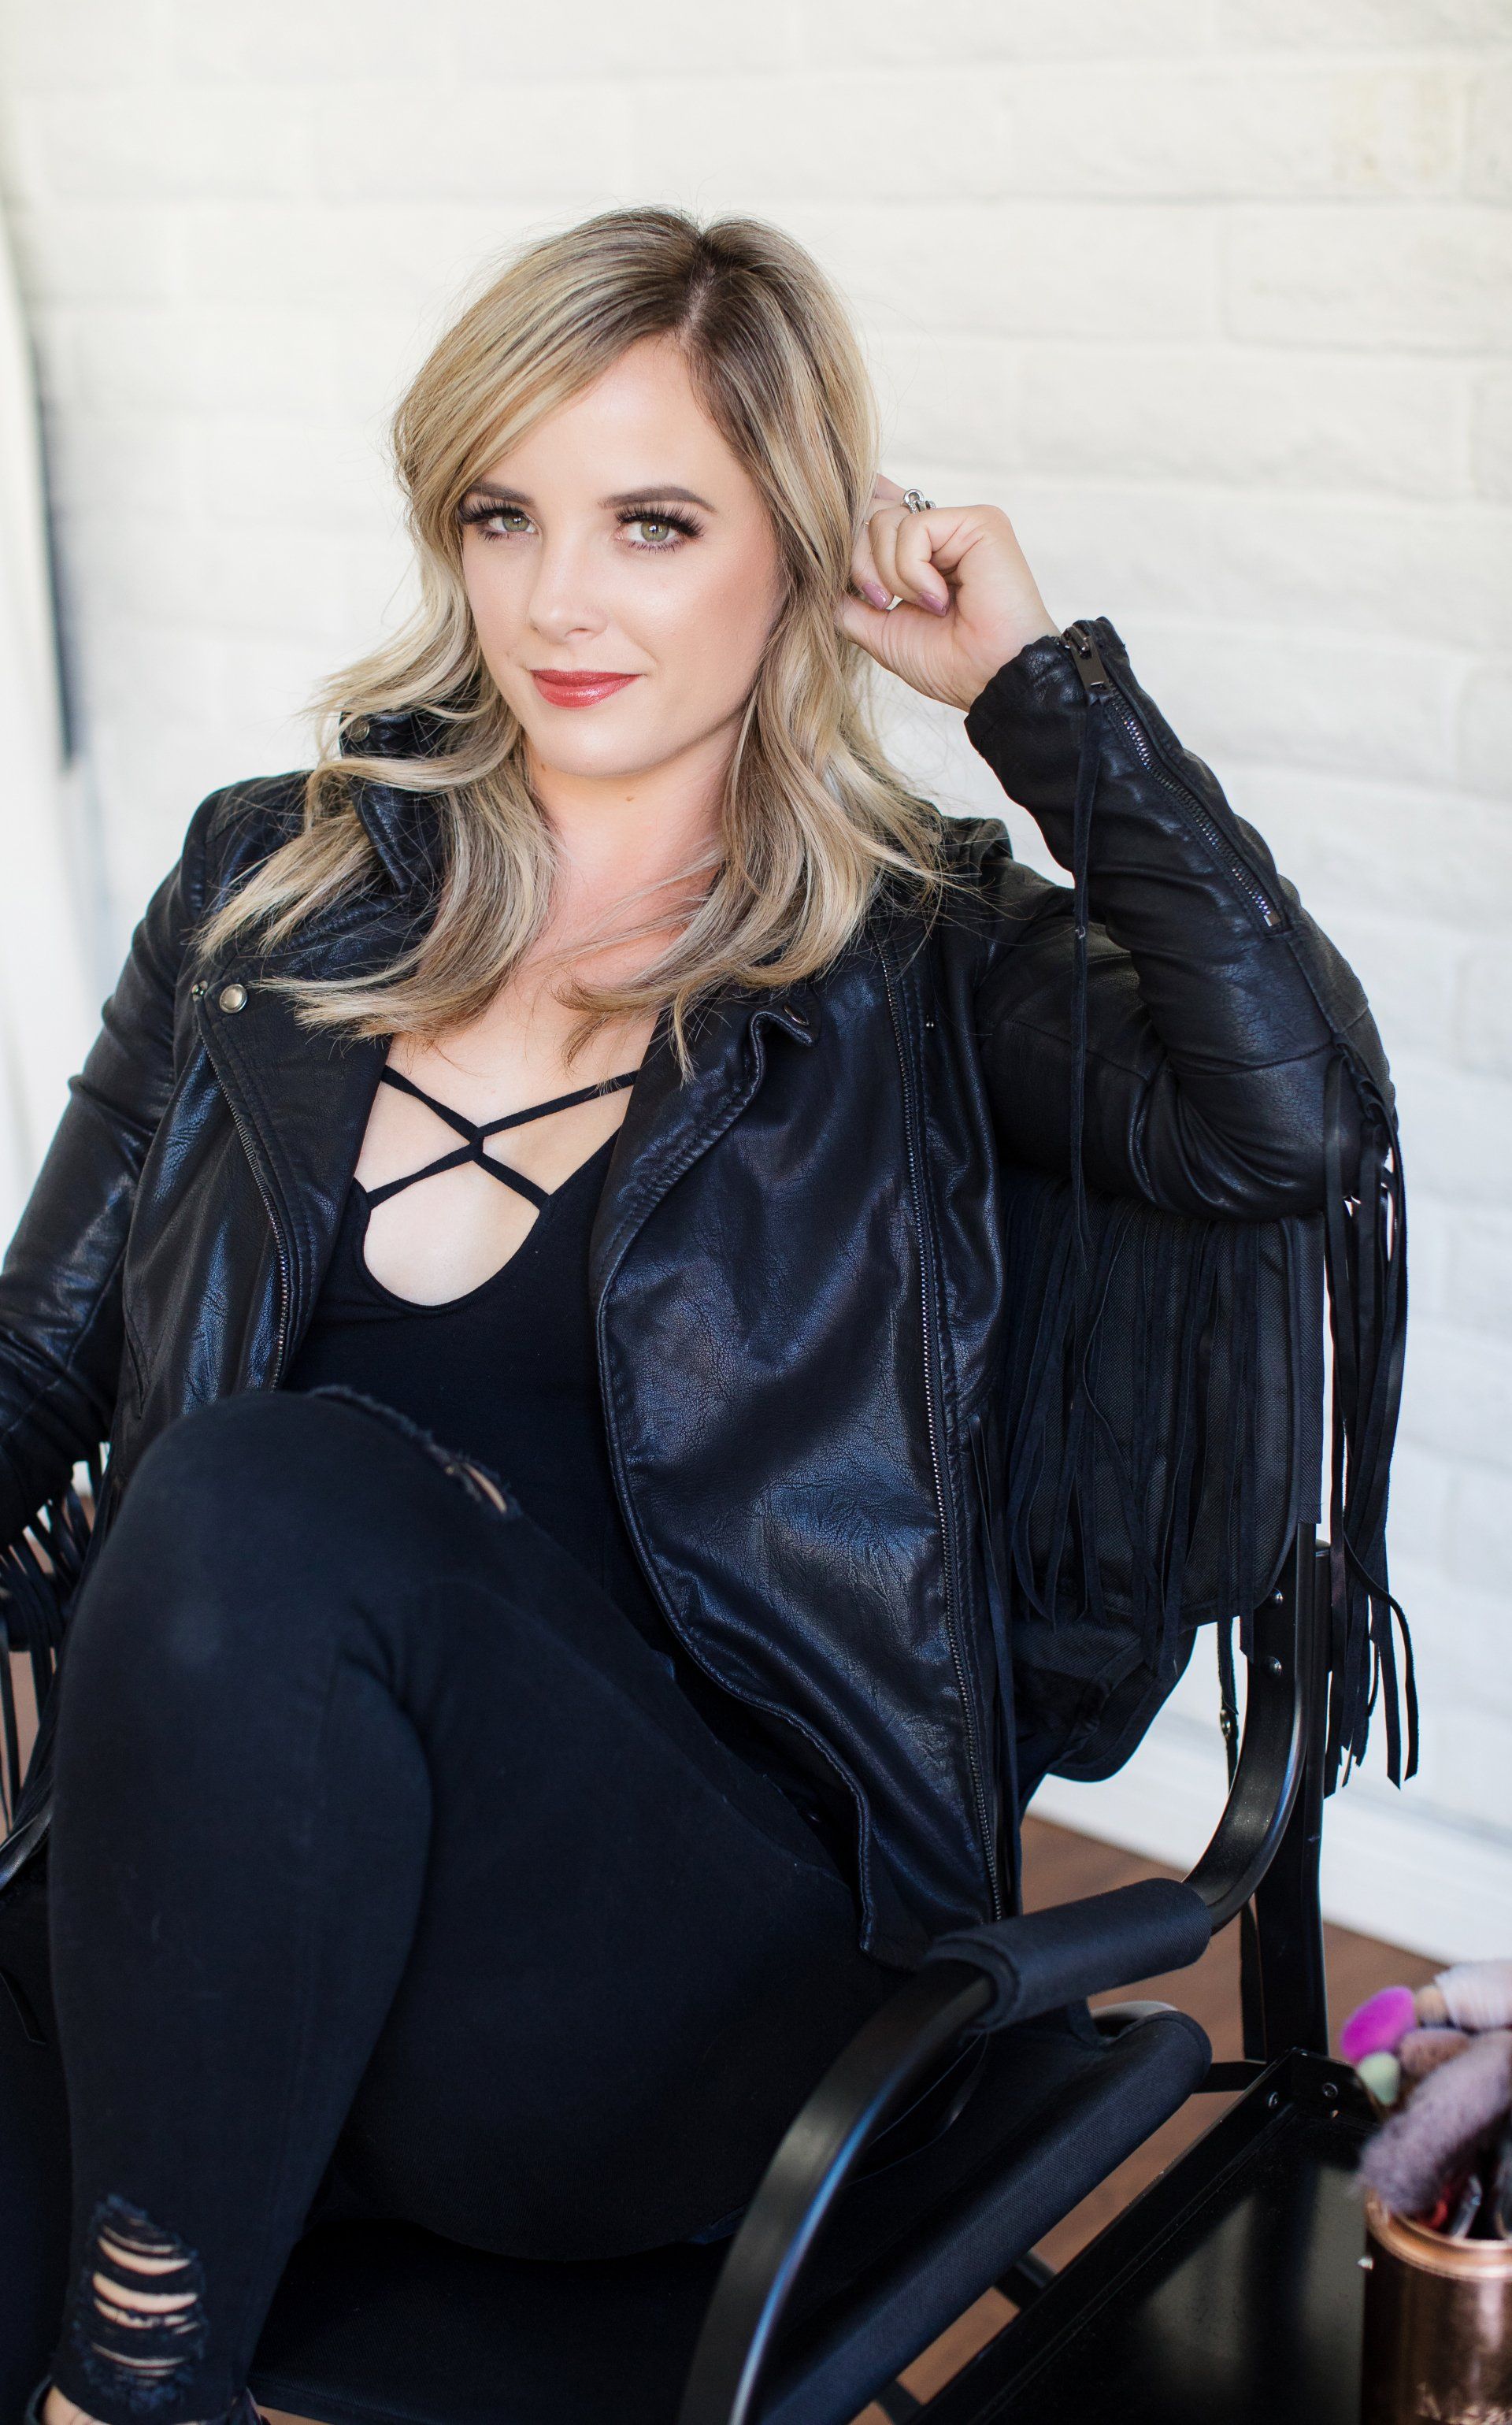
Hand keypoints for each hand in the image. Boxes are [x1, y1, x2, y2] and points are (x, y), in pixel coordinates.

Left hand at [837, 474, 1059, 712]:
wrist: (992, 682)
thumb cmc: (950, 665)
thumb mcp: (882, 634)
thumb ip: (850, 602)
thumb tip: (817, 577)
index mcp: (922, 554)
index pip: (873, 516)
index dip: (850, 534)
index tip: (852, 578)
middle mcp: (941, 532)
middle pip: (869, 515)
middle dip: (860, 563)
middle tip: (882, 603)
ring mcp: (960, 524)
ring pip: (884, 520)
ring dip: (890, 574)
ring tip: (926, 607)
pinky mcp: (979, 521)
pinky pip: (913, 528)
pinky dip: (913, 571)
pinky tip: (940, 599)